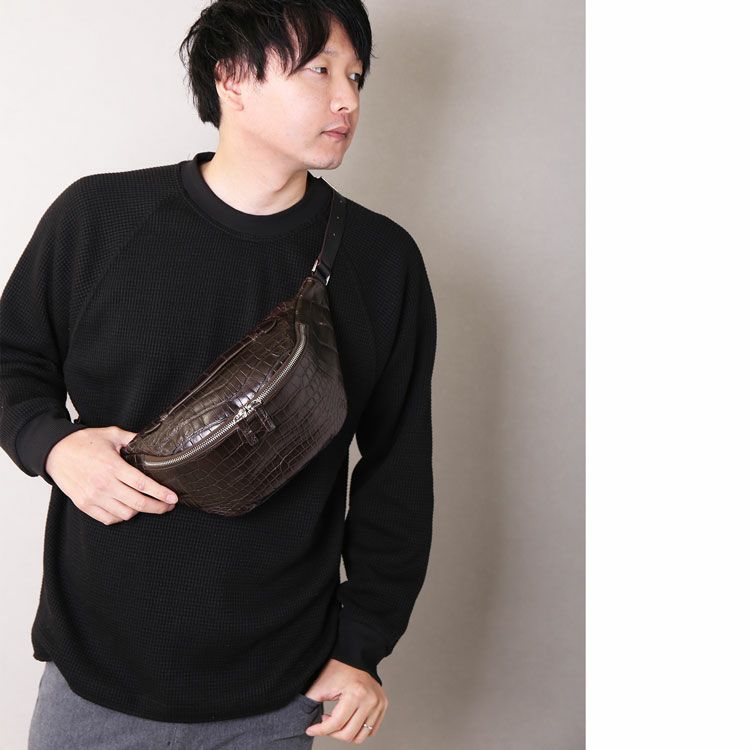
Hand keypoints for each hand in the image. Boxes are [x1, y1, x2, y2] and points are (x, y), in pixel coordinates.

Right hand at [45, 426, 178, 524]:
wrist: (55, 452)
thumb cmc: (83, 442)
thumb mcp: (111, 434)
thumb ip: (133, 439)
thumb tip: (151, 441)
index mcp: (113, 467)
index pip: (143, 484)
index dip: (161, 494)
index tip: (173, 498)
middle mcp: (104, 484)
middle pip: (137, 503)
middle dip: (158, 507)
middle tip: (168, 506)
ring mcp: (93, 497)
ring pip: (125, 514)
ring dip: (140, 512)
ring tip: (148, 505)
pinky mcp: (84, 505)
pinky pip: (108, 519)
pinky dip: (121, 517)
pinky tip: (127, 509)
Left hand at [304, 659, 387, 743]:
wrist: (355, 657)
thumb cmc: (338, 668)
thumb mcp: (321, 685)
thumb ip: (310, 703)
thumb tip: (302, 721)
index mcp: (356, 693)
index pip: (336, 724)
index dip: (320, 730)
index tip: (310, 729)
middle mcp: (370, 700)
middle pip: (348, 734)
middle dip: (332, 733)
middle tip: (324, 722)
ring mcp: (379, 704)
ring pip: (360, 737)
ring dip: (345, 733)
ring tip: (337, 720)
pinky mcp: (382, 706)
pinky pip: (370, 731)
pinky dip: (357, 730)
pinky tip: (347, 719)